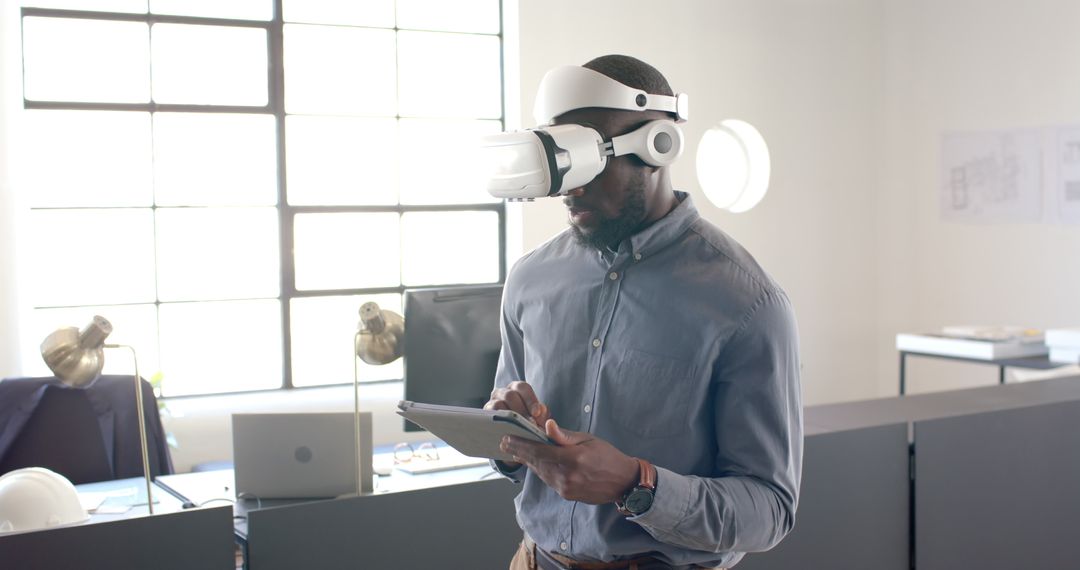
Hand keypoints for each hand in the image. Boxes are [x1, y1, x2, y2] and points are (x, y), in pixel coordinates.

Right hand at [484, 381, 549, 468]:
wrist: (515, 435)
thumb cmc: (528, 422)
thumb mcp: (537, 418)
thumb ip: (542, 415)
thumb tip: (542, 413)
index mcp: (517, 389)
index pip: (523, 388)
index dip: (530, 399)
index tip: (537, 413)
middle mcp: (504, 392)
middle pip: (510, 396)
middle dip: (521, 411)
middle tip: (530, 425)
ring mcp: (493, 402)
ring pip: (498, 404)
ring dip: (509, 417)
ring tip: (519, 430)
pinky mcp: (486, 414)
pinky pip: (488, 415)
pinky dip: (497, 421)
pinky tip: (506, 431)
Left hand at [500, 418, 638, 504]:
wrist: (623, 482)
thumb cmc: (607, 456)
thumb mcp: (588, 440)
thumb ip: (564, 436)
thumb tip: (546, 426)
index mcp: (573, 459)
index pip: (540, 451)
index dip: (521, 444)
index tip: (507, 438)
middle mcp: (567, 476)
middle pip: (536, 463)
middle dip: (520, 452)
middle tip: (505, 444)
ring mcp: (566, 488)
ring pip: (540, 473)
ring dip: (528, 462)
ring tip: (516, 452)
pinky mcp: (567, 495)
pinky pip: (548, 480)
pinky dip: (540, 470)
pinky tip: (533, 463)